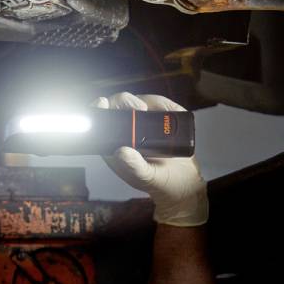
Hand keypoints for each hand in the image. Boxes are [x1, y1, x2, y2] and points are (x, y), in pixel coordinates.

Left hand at [93, 92, 207, 226]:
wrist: (185, 183)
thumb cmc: (161, 183)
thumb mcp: (147, 178)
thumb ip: (135, 167)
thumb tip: (121, 152)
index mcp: (116, 146)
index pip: (102, 123)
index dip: (98, 110)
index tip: (102, 103)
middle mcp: (127, 132)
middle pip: (119, 106)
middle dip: (126, 101)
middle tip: (140, 108)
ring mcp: (144, 124)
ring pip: (140, 102)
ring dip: (150, 102)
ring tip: (163, 111)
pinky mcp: (161, 120)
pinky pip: (161, 106)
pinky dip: (167, 105)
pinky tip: (174, 110)